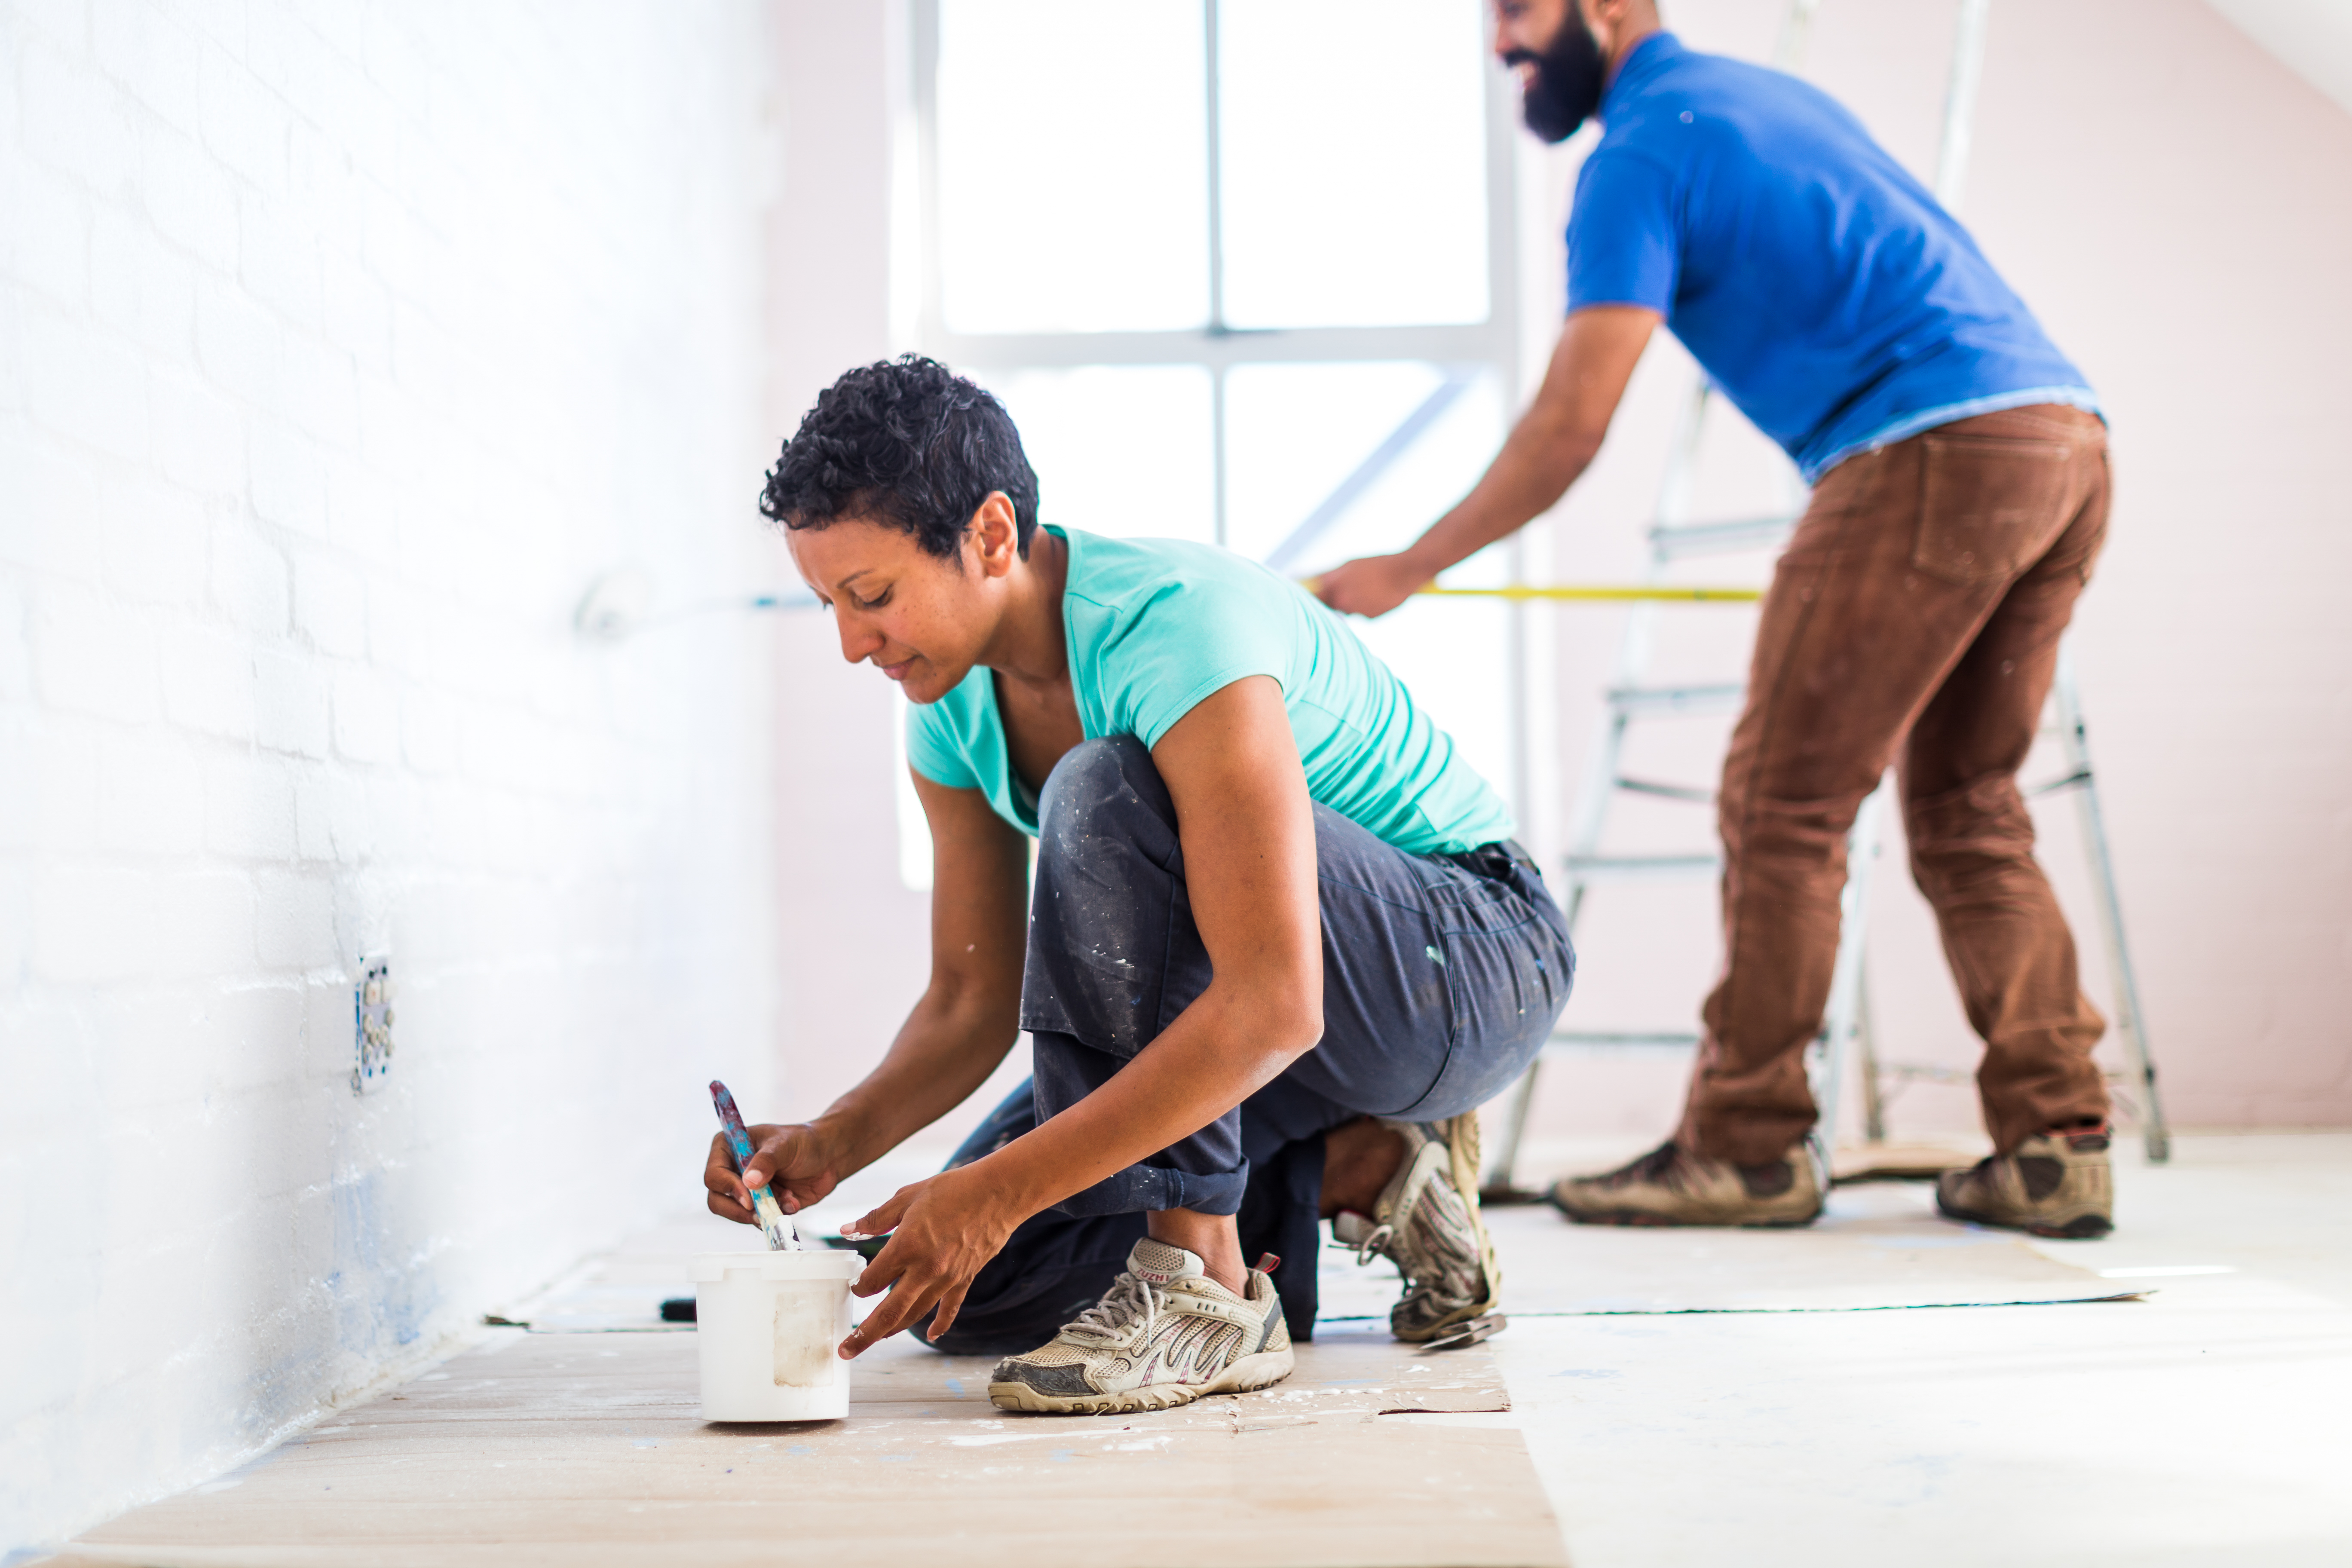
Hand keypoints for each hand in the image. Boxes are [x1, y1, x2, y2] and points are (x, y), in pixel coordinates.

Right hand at [703, 1121, 845, 1223]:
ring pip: (737, 1214)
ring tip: (786, 1199)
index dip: (727, 1188)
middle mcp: (732, 1171)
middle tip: (759, 1212)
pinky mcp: (760, 1205)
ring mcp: (745, 1190)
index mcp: (729, 1147)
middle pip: (718, 1200)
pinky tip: (792, 1202)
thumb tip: (749, 1182)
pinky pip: (759, 1219)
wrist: (828, 1157)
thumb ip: (766, 1161)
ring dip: (762, 1211)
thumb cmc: (803, 1142)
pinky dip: (776, 1215)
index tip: (748, 1197)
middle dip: (739, 1209)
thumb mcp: (784, 1145)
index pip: (714, 1174)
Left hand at [834, 1165, 1024, 1357]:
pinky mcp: (964, 1280)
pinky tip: (931, 1335)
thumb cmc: (952, 1189)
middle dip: (864, 1335)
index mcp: (907, 1246)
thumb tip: (846, 1229)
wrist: (998, 1193)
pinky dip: (940, 1325)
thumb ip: (875, 1218)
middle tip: (845, 1350)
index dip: (858, 1286)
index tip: (855, 1286)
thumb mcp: (907, 1197)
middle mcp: (925, 1269)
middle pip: (889, 1313)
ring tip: (874, 1340)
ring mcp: (946, 1279)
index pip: (872, 1280)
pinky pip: (949, 1310)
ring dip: (892, 1331)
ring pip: (914, 1315)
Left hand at [1311, 552, 1430, 618]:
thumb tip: (1311, 580)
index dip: (1311, 597)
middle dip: (1334, 600)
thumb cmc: (1375, 564)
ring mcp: (1355, 611)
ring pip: (1347, 610)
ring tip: (1368, 588)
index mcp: (1333, 585)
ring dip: (1352, 602)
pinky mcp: (1369, 618)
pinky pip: (1363, 614)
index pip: (1313, 597)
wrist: (1404, 572)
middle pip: (1329, 606)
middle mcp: (1341, 601)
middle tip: (1349, 590)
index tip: (1310, 596)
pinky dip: (1368, 607)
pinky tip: (1378, 595)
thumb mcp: (1349, 564)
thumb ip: (1329, 575)